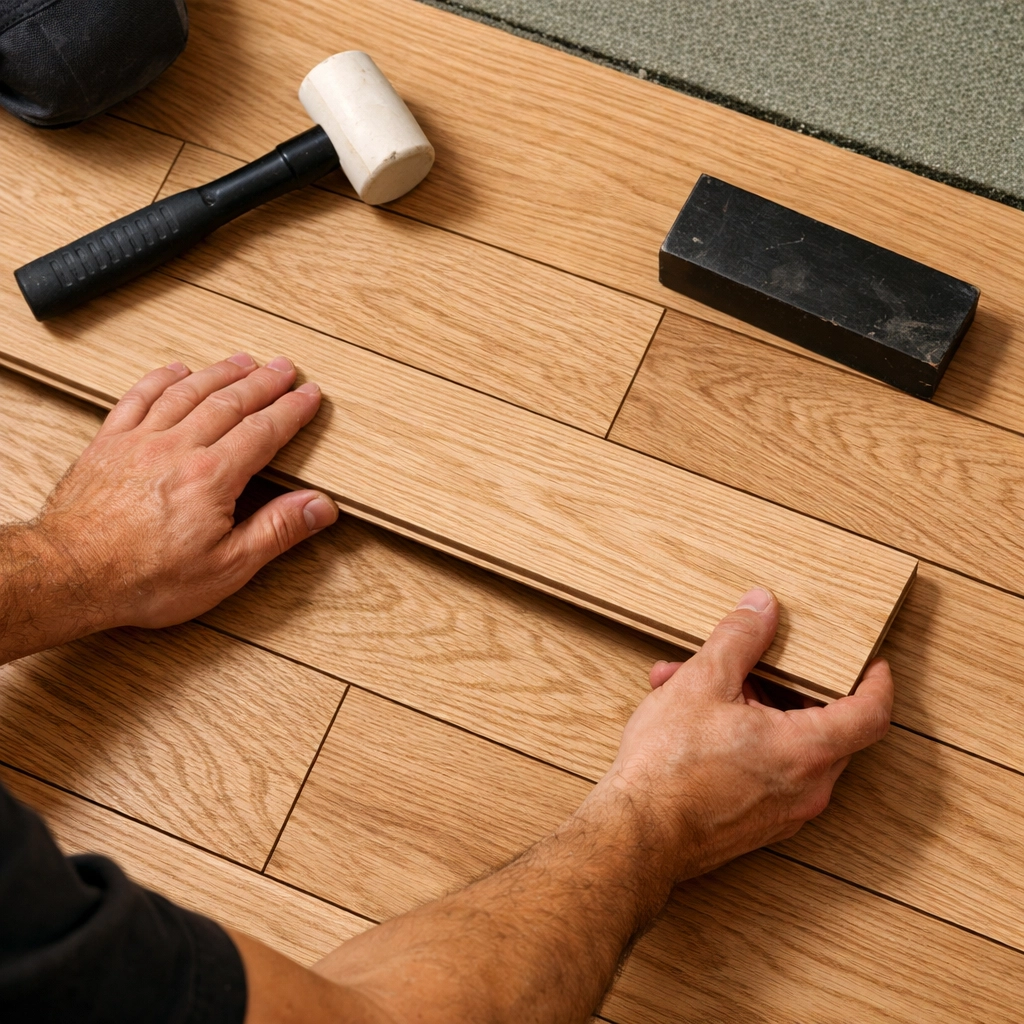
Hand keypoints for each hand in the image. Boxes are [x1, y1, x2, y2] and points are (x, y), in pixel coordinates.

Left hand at [30, 353, 337, 633]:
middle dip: (263, 382)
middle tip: (283, 368)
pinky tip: (175, 370)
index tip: (308, 395)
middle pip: (230, 402)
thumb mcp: (226, 568)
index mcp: (211, 477)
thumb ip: (276, 531)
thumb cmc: (143, 579)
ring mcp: (139, 442)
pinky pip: (138, 397)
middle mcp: (176, 449)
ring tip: (243, 361)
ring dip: (220, 372)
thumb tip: (318, 507)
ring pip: (188, 392)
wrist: (70, 576)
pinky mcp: (109, 444)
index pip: (263, 431)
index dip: (291, 410)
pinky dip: (160, 378)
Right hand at [581, 586, 892, 884]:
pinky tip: (686, 719)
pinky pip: (764, 770)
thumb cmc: (669, 767)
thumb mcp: (702, 682)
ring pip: (783, 744)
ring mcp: (783, 811)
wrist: (636, 835)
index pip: (871, 713)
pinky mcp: (755, 824)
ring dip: (745, 707)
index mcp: (806, 750)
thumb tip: (762, 608)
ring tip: (688, 686)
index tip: (870, 662)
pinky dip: (738, 739)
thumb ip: (740, 639)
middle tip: (743, 662)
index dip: (876, 681)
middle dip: (777, 683)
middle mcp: (807, 788)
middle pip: (821, 723)